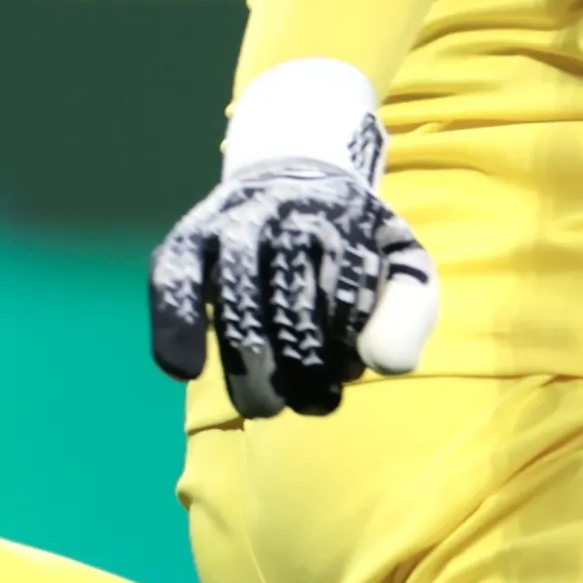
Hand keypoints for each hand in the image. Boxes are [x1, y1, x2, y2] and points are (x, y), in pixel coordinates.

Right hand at [150, 155, 438, 416]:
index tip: (345, 375)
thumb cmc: (354, 240)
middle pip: (289, 305)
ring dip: (249, 366)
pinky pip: (173, 279)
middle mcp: (284, 216)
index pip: (345, 301)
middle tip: (311, 404)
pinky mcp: (189, 236)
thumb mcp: (402, 263)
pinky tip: (183, 369)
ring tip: (265, 407)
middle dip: (301, 368)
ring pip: (237, 300)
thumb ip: (409, 312)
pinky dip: (174, 324)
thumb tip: (385, 365)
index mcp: (343, 221)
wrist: (297, 175)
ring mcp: (231, 223)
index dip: (344, 350)